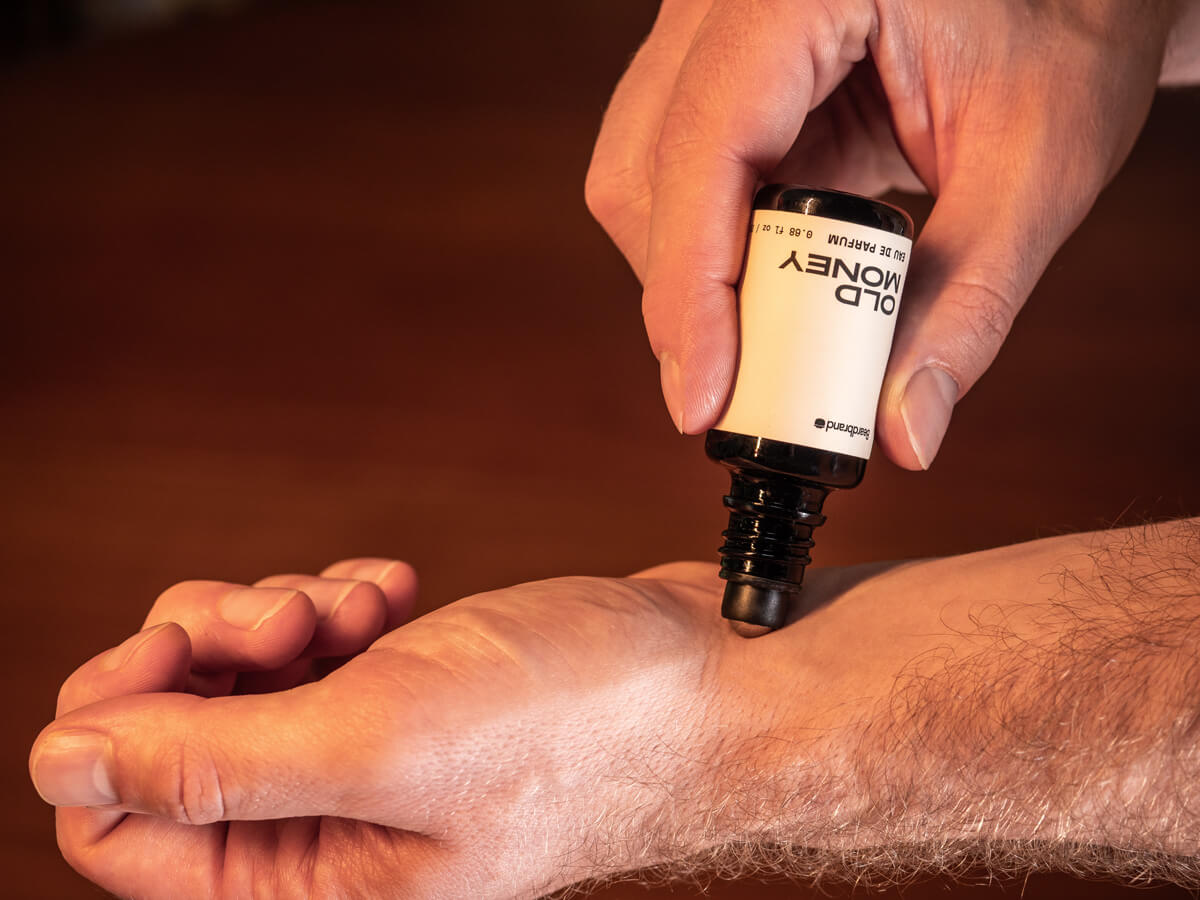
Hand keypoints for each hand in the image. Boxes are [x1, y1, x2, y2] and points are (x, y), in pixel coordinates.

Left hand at [33, 557, 832, 897]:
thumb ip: (212, 763)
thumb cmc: (581, 728)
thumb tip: (61, 759)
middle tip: (291, 616)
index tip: (182, 647)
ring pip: (237, 676)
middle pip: (171, 732)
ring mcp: (362, 757)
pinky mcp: (401, 697)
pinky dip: (337, 602)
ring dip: (279, 613)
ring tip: (359, 603)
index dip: (120, 722)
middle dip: (210, 648)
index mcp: (303, 881)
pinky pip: (311, 642)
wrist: (705, 682)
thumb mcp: (384, 743)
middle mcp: (321, 830)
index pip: (118, 820)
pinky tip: (395, 592)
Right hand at [586, 0, 1183, 466]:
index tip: (706, 400)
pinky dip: (710, 247)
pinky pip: (672, 173)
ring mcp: (709, 27)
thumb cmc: (1065, 29)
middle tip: (748, 388)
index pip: (705, 146)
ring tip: (772, 333)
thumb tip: (906, 430)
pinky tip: (770, 279)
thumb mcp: (1035, 167)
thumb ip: (965, 303)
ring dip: (692, 277)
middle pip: (643, 174)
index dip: (693, 288)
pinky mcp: (716, 68)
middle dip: (687, 297)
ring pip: (639, 178)